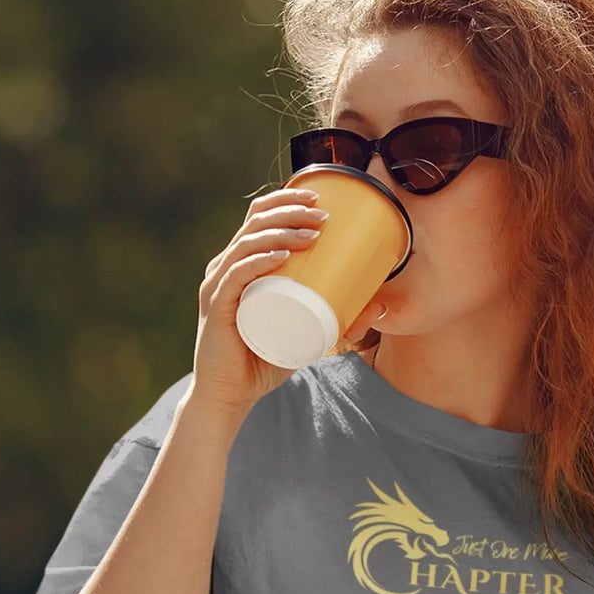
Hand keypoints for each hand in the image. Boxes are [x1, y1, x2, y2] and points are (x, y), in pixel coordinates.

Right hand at [189, 186, 331, 423]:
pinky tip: (281, 254)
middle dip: (291, 209)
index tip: (320, 197)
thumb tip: (376, 306)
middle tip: (324, 215)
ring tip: (312, 233)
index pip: (257, 218)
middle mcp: (225, 268)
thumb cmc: (262, 362)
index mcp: (240, 265)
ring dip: (282, 230)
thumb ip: (338, 321)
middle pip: (255, 222)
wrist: (229, 396)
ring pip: (248, 242)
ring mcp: (218, 285)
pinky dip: (259, 260)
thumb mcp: (306, 335)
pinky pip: (236, 275)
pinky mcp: (217, 307)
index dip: (285, 199)